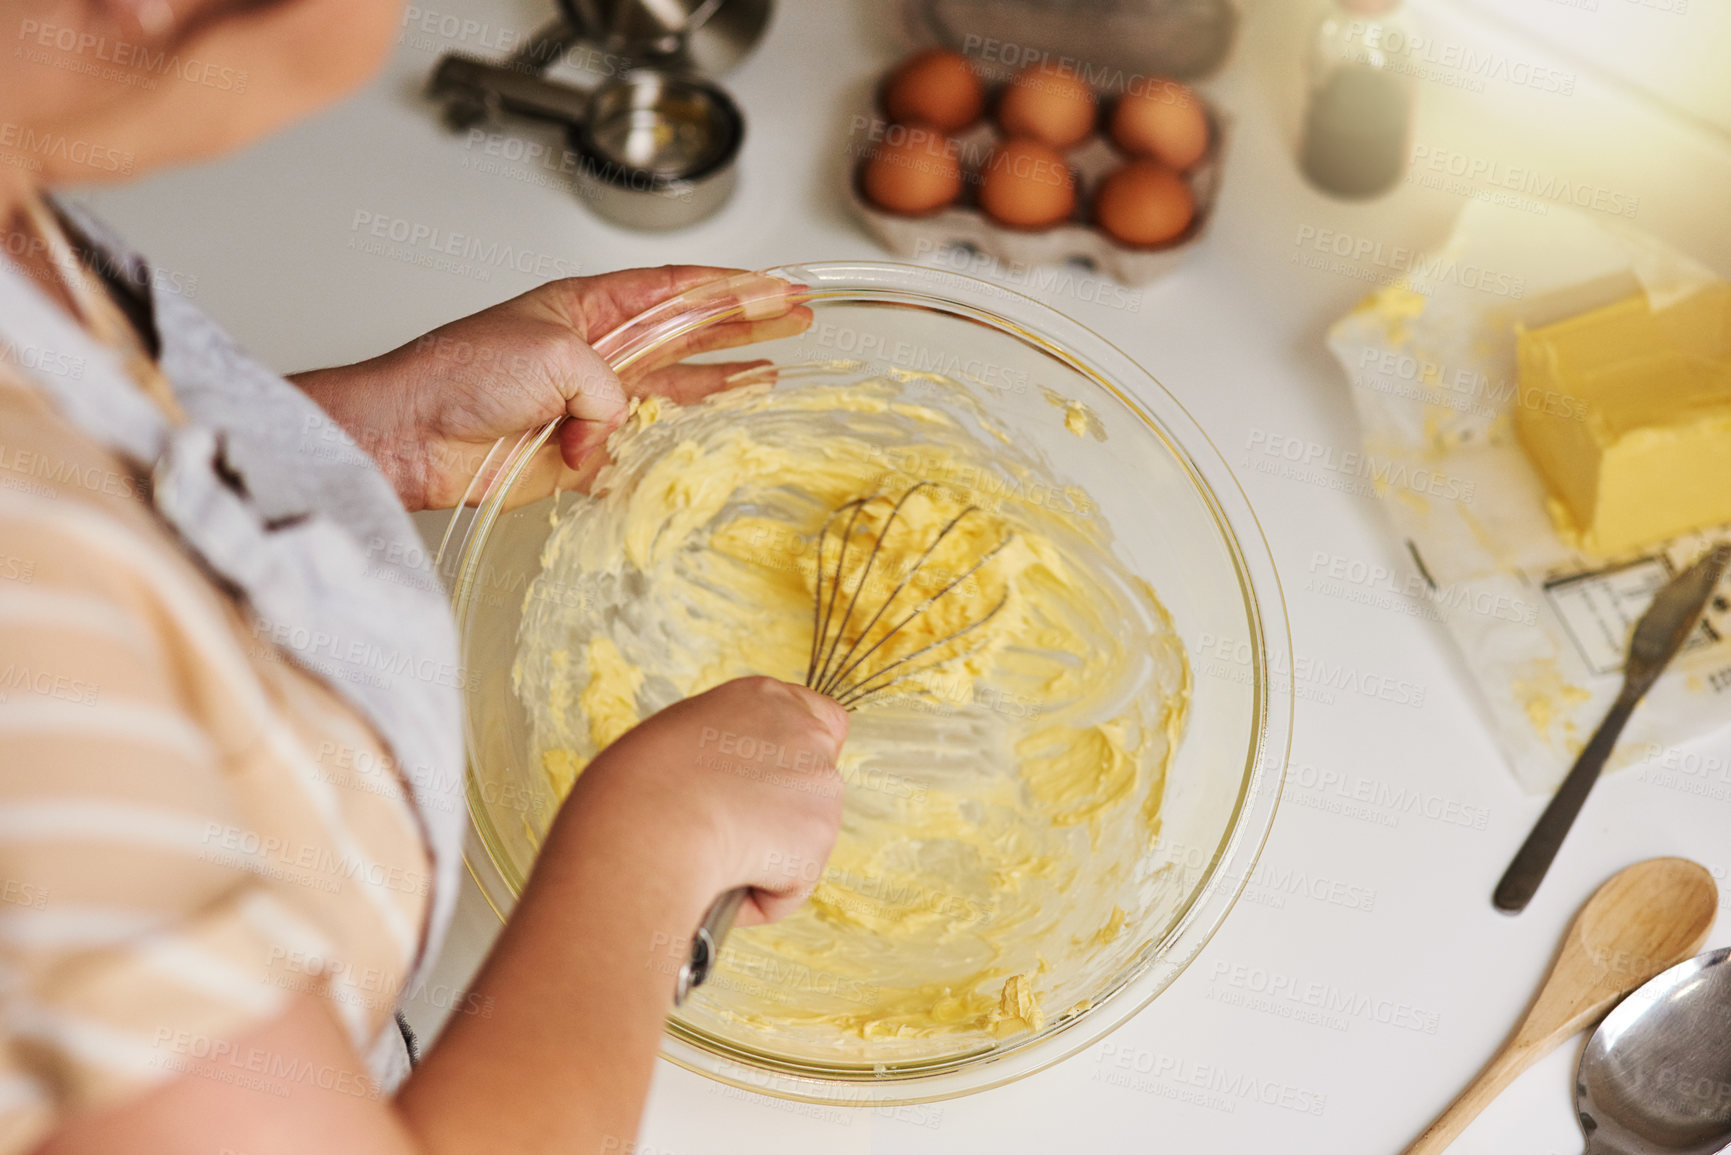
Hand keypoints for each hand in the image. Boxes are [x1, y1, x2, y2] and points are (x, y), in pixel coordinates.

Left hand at [291, 266, 811, 511]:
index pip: (675, 291)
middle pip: (687, 335)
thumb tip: (617, 428)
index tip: (778, 287)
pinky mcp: (579, 455)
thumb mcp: (550, 356)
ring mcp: (590, 404)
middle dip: (742, 327)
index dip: (731, 289)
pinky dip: (672, 454)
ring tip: (766, 377)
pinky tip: (703, 448)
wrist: (410, 436)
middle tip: (793, 319)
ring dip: (721, 385)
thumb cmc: (458, 376)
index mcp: (588, 309)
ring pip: (673, 393)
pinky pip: (640, 455)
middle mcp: (595, 353)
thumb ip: (606, 387)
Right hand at [563, 677, 848, 926]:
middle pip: (817, 781)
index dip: (800, 757)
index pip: (820, 717)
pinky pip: (792, 883)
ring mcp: (819, 783)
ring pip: (805, 837)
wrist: (650, 821)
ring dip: (770, 855)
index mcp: (762, 698)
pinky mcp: (820, 837)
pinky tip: (725, 880)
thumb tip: (720, 791)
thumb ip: (719, 752)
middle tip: (736, 834)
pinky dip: (764, 894)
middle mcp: (802, 731)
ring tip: (717, 857)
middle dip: (786, 813)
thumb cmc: (636, 786)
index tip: (773, 783)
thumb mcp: (675, 740)